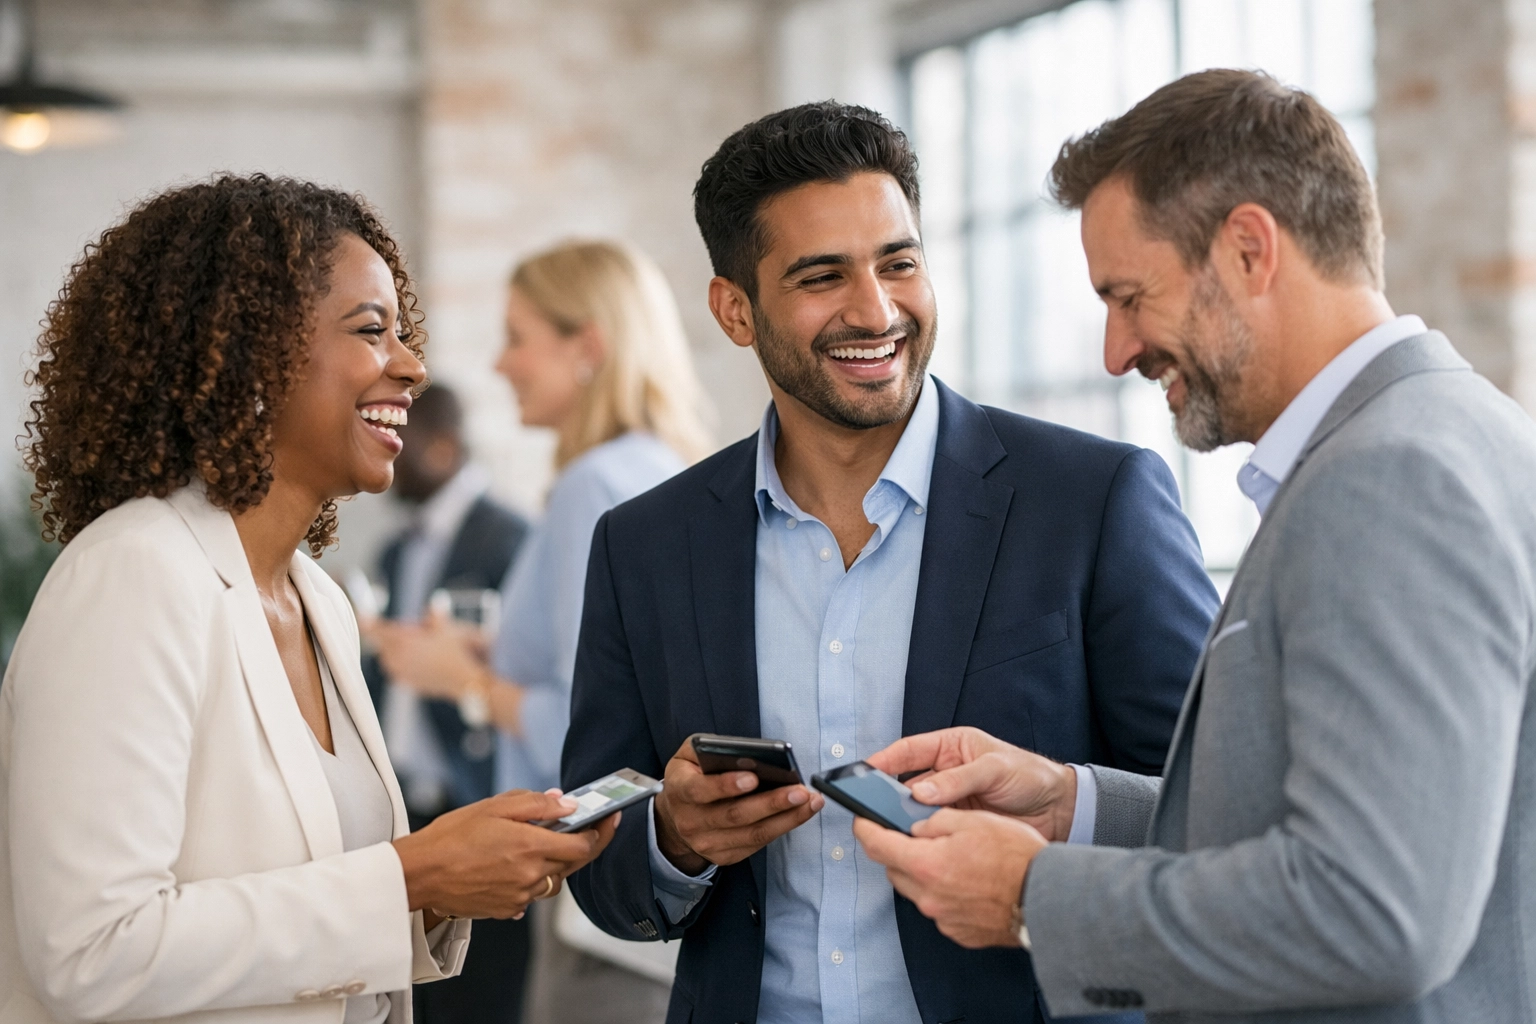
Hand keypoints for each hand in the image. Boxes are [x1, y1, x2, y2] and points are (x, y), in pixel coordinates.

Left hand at [374, 614, 483, 700]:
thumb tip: (435, 604)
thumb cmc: (454, 653)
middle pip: (383, 643)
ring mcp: (400, 671)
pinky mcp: (405, 682)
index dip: (369, 623)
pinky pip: (396, 670)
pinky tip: (419, 663)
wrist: (462, 680)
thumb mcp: (445, 630)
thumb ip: (435, 616)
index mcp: (404, 641)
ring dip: (394, 651)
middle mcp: (398, 657)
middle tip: (413, 635)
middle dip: (391, 637)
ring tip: (417, 649)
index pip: (379, 630)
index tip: (362, 617)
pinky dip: (401, 664)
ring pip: (387, 657)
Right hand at [392, 789, 618, 919]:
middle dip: (582, 845)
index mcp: (531, 847)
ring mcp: (520, 896)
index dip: (601, 832)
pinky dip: (533, 879)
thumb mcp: (495, 806)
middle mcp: (531, 876)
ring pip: (554, 881)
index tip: (611, 819)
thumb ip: (536, 804)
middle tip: (585, 828)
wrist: (419, 874)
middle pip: (573, 864)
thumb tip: (567, 803)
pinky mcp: (507, 909)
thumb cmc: (451, 836)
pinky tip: (517, 864)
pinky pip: (533, 895)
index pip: (583, 845)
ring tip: (542, 843)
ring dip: (556, 863)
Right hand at [652, 736, 823, 873]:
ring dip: (786, 818)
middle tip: (799, 791)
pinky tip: (800, 813)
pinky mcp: (725, 856)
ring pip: (752, 834)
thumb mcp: (689, 755)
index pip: (700, 790)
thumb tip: (745, 752)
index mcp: (680, 791)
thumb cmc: (690, 776)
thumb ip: (709, 748)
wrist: (676, 816)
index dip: (726, 785)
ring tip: (810, 802)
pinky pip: (758, 843)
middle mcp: (691, 822)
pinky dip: (782, 828)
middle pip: (735, 815)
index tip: (753, 777)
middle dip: (771, 803)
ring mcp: (708, 843)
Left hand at [853, 809, 1046, 947]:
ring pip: (917, 890)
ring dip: (924, 872)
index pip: (876, 845)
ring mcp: (942, 918)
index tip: (861, 820)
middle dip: (899, 850)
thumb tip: (915, 826)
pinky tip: (968, 881)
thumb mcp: (973, 821)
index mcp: (926, 864)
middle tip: (917, 836)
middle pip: (895, 870)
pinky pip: (939, 908)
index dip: (864, 829)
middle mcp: (928, 896)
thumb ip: (935, 821)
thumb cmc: (1017, 858)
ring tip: (953, 858)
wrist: (1048, 898)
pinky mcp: (958, 932)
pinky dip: (945, 893)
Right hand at [866, 726, 1077, 841]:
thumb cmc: (1030, 776)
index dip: (883, 761)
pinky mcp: (958, 825)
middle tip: (871, 808)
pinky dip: (922, 836)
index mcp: (951, 747)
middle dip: (887, 795)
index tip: (862, 773)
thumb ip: (959, 779)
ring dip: (905, 819)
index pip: (908, 751)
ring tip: (891, 828)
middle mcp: (945, 774)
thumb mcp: (995, 768)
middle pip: (905, 783)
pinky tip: (915, 842)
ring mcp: (950, 801)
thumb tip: (921, 793)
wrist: (1060, 810)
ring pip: (916, 810)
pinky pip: (932, 829)